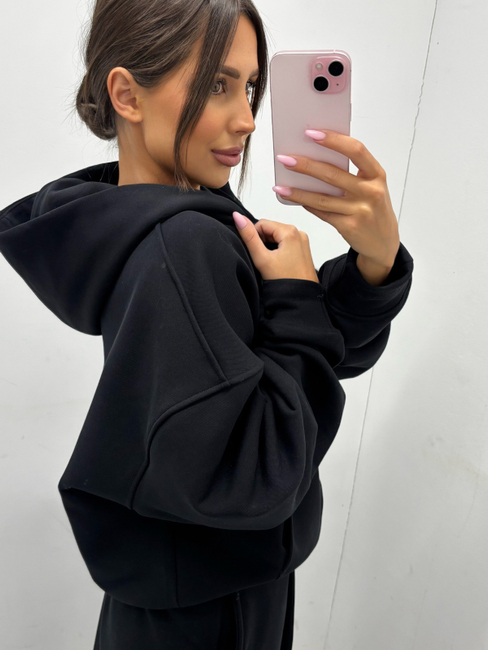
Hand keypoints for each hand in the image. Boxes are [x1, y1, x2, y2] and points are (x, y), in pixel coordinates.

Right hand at [231, 213, 319, 282]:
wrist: (301, 299)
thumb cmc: (286, 282)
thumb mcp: (262, 259)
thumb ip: (249, 237)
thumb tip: (238, 217)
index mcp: (290, 231)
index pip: (262, 223)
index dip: (254, 237)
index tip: (256, 253)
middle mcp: (299, 233)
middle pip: (270, 230)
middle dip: (263, 243)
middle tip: (263, 260)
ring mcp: (302, 241)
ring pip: (276, 237)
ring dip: (269, 247)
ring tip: (271, 264)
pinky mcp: (303, 250)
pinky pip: (285, 244)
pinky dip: (277, 251)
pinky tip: (278, 265)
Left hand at [274, 130, 400, 268]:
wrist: (383, 241)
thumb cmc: (373, 208)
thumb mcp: (371, 187)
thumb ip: (352, 172)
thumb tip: (317, 155)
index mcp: (377, 175)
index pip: (356, 150)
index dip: (333, 140)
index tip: (311, 133)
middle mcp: (371, 192)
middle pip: (333, 174)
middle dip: (306, 165)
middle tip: (285, 158)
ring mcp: (360, 211)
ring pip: (322, 197)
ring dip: (298, 190)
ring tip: (280, 185)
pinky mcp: (349, 226)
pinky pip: (322, 212)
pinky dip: (306, 204)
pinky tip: (292, 198)